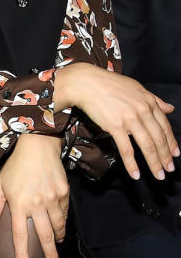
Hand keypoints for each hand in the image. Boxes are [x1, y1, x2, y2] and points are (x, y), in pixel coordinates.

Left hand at [0, 134, 67, 257]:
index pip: (20, 234)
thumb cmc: (15, 167)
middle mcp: (37, 204)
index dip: (22, 253)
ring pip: (58, 226)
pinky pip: (65, 214)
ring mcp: (53, 199)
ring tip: (56, 246)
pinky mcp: (64, 194)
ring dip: (57, 238)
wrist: (38, 147)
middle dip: (49, 253)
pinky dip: (62, 223)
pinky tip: (60, 226)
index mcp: (18, 203)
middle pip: (44, 236)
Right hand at [54, 62, 178, 178]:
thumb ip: (154, 100)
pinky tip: (135, 174)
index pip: (165, 126)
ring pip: (147, 146)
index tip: (175, 154)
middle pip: (158, 138)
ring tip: (158, 175)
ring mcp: (130, 119)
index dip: (171, 142)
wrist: (85, 83)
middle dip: (165, 157)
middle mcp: (142, 110)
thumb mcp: (136, 88)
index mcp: (149, 102)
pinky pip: (126, 149)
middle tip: (169, 170)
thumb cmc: (108, 83)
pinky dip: (132, 164)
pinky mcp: (115, 126)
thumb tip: (170, 109)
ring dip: (154, 163)